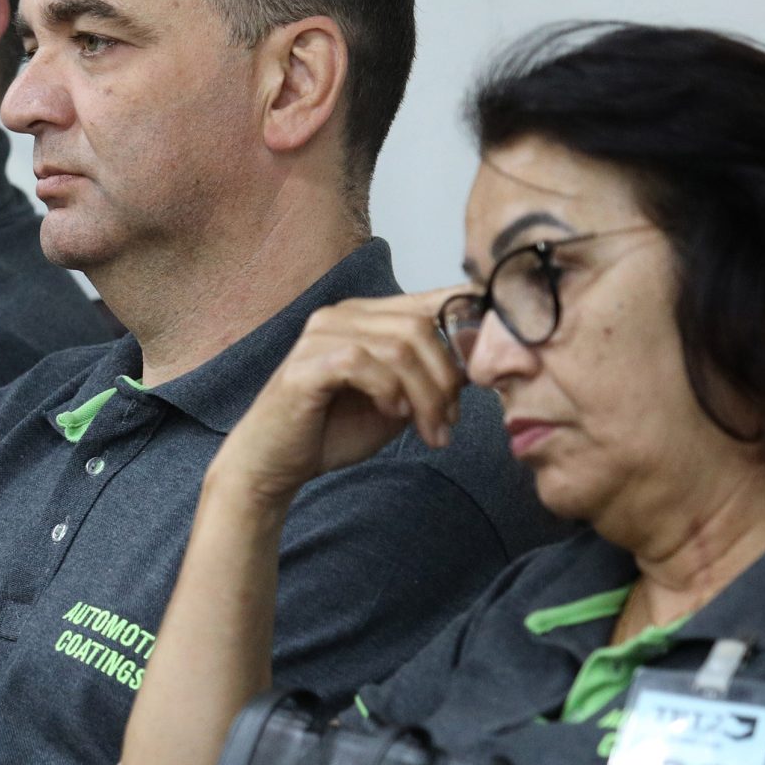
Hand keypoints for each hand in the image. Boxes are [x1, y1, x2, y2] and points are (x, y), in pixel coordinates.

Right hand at [212, 290, 468, 505]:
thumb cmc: (331, 430)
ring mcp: (320, 335)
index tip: (489, 369)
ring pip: (398, 348)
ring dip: (425, 396)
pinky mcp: (306, 363)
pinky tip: (392, 414)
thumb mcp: (398, 400)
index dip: (468, 326)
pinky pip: (363, 363)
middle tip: (450, 422)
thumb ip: (429, 376)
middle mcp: (342, 314)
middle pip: (420, 326)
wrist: (275, 463)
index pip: (429, 301)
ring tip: (430, 431)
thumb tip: (479, 360)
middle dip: (446, 378)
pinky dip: (389, 391)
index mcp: (366, 315)